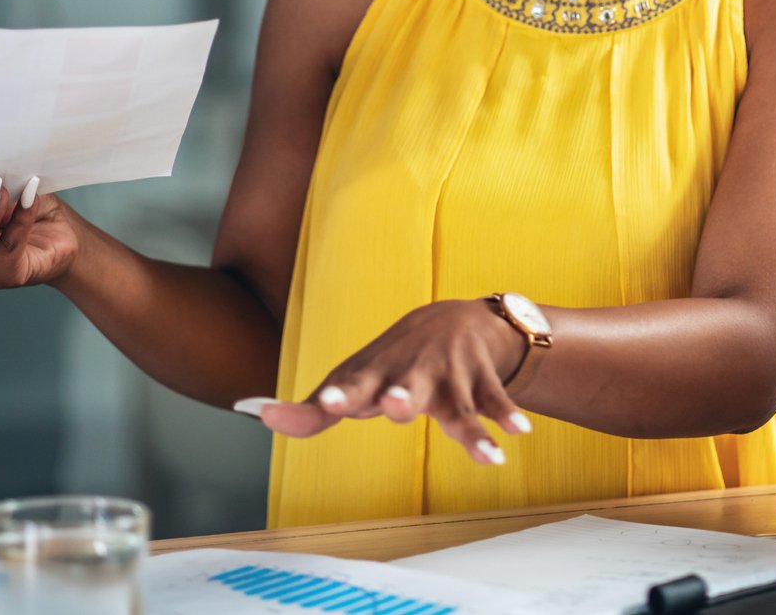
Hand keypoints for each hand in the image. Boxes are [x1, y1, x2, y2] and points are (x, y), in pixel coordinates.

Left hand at [253, 299, 531, 464]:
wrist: (454, 319)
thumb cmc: (391, 363)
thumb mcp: (354, 379)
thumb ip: (311, 408)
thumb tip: (258, 415)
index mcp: (375, 376)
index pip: (352, 386)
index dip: (338, 395)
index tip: (327, 403)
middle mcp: (412, 375)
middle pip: (406, 388)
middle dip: (402, 397)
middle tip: (396, 405)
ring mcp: (450, 377)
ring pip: (460, 406)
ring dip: (471, 429)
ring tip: (487, 456)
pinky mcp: (482, 382)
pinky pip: (496, 401)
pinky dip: (507, 415)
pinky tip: (518, 432)